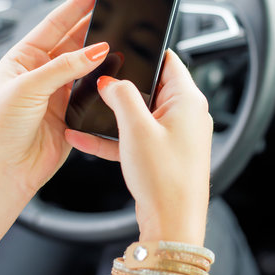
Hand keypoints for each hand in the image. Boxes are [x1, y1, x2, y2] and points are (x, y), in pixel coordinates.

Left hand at [0, 0, 107, 194]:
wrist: (2, 171)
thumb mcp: (26, 88)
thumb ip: (63, 68)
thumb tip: (94, 50)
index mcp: (23, 59)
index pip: (54, 24)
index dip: (76, 5)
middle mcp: (41, 73)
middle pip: (74, 41)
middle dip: (95, 25)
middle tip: (117, 11)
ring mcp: (57, 93)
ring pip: (86, 66)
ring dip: (102, 55)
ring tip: (121, 41)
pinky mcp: (72, 113)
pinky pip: (92, 91)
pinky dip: (104, 83)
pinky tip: (115, 74)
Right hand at [66, 50, 212, 245]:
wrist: (173, 223)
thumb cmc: (166, 179)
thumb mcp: (136, 128)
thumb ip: (122, 96)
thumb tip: (110, 81)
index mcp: (188, 99)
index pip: (168, 60)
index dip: (144, 53)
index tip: (122, 51)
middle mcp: (187, 114)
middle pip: (152, 86)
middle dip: (125, 86)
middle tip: (99, 82)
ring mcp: (177, 135)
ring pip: (142, 114)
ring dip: (116, 114)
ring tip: (88, 112)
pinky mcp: (166, 153)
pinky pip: (138, 137)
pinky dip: (116, 137)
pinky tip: (87, 139)